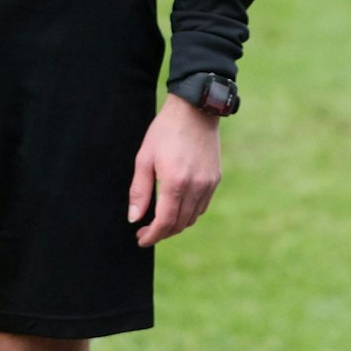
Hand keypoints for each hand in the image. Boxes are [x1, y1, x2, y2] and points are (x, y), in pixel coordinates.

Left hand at [129, 95, 221, 245]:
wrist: (196, 110)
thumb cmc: (166, 131)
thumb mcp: (144, 158)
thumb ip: (139, 191)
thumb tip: (134, 218)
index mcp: (175, 181)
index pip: (165, 221)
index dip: (152, 235)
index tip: (141, 239)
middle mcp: (196, 186)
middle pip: (180, 224)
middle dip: (162, 233)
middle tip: (146, 232)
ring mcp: (208, 183)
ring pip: (193, 217)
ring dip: (176, 225)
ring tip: (161, 221)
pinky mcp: (215, 178)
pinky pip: (202, 206)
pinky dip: (189, 213)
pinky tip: (177, 208)